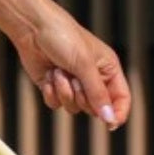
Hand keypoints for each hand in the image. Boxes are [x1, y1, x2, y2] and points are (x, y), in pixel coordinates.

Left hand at [9, 6, 129, 130]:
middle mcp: (92, 78)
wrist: (32, 29)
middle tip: (74, 79)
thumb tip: (110, 119)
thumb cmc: (63, 38)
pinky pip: (56, 104)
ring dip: (64, 92)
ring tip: (59, 72)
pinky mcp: (54, 86)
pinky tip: (48, 76)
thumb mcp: (84, 65)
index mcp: (108, 69)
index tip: (110, 125)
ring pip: (74, 108)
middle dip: (82, 97)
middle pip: (95, 108)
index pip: (121, 98)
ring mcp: (72, 84)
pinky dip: (51, 92)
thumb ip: (97, 94)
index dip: (117, 112)